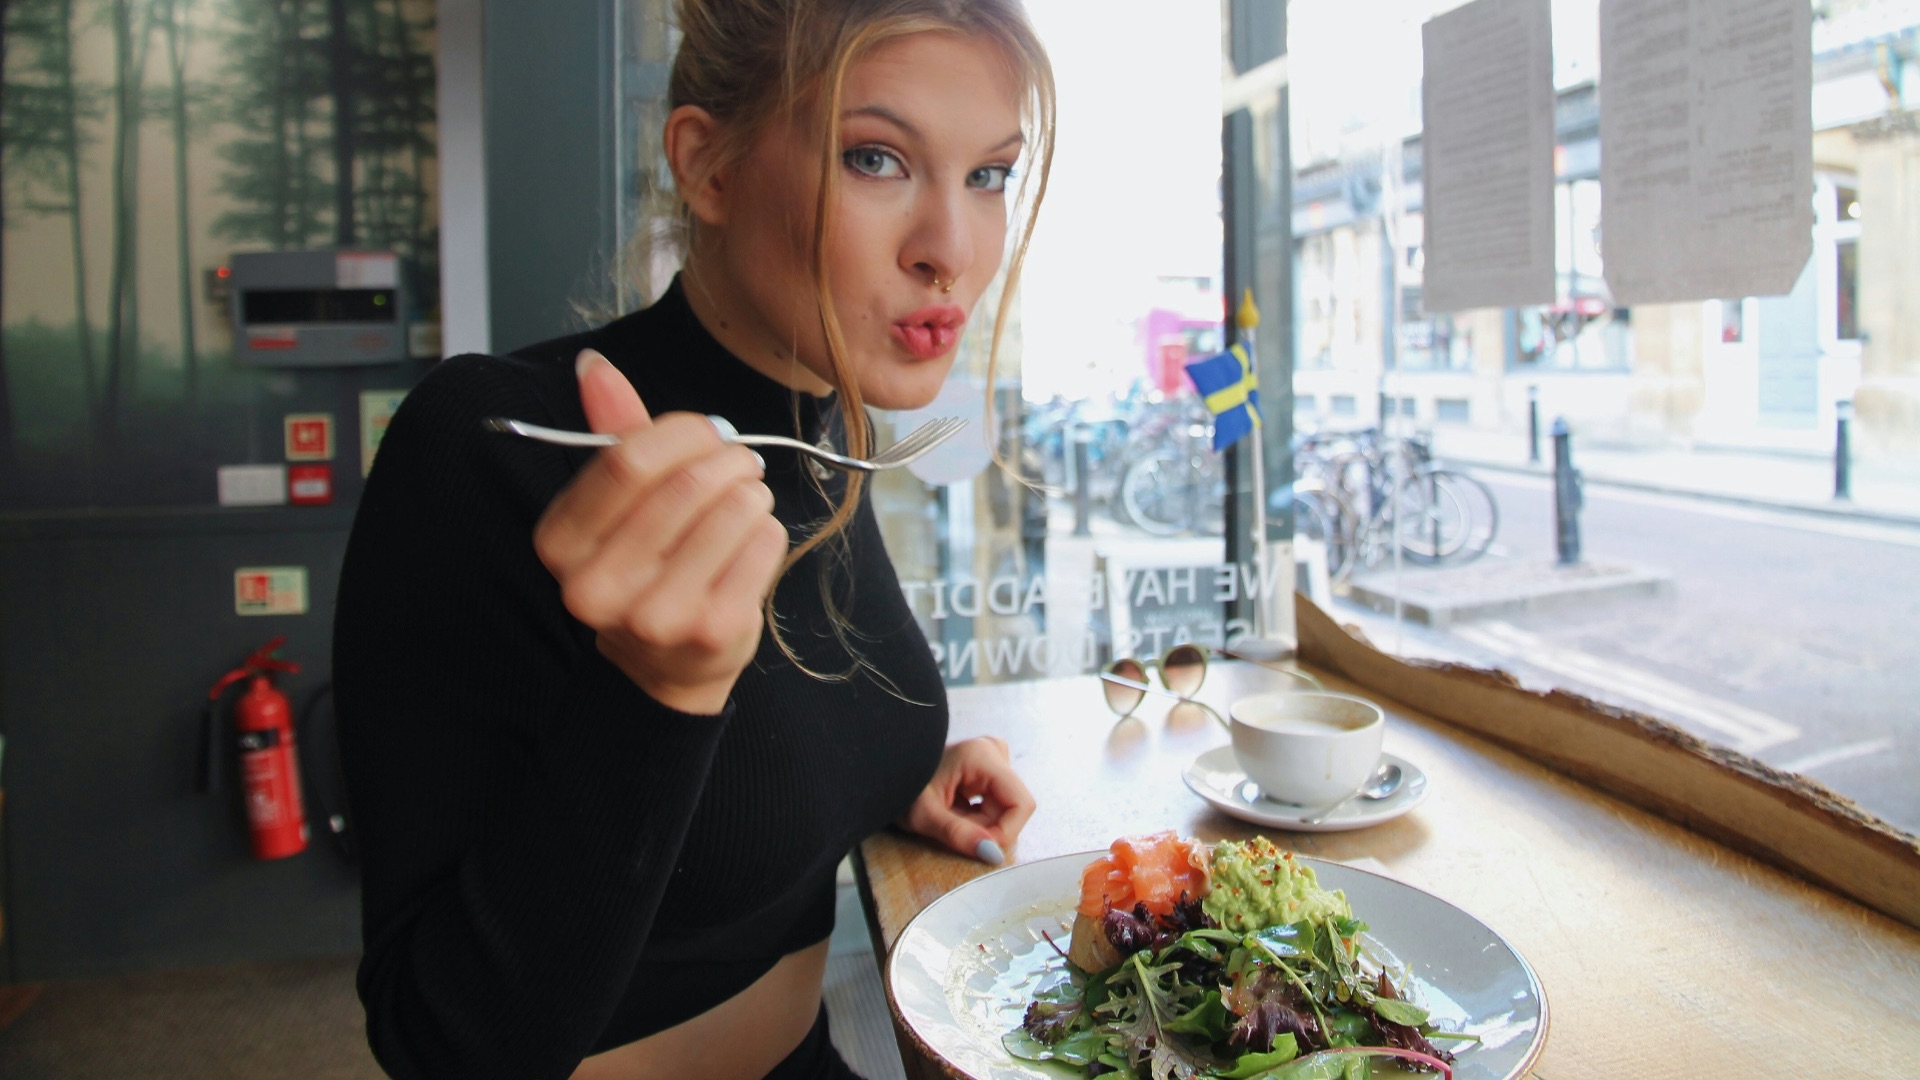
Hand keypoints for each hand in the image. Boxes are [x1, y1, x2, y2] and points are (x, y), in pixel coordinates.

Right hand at [533, 349, 788, 713]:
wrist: (664, 664)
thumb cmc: (643, 566)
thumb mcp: (615, 503)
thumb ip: (611, 432)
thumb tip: (594, 364)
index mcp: (560, 544)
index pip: (627, 461)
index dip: (682, 432)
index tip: (708, 432)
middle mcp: (597, 587)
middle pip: (686, 485)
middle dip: (728, 459)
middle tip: (740, 461)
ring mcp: (656, 615)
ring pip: (733, 510)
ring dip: (751, 493)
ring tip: (744, 501)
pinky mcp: (711, 631)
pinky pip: (763, 544)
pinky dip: (767, 530)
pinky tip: (749, 544)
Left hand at [897, 737, 1035, 864]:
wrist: (885, 770)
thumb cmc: (899, 786)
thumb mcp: (924, 816)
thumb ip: (958, 834)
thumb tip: (993, 854)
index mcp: (983, 756)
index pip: (1021, 804)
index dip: (1006, 832)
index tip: (979, 846)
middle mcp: (993, 752)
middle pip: (1011, 808)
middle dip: (986, 828)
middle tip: (951, 827)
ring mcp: (992, 758)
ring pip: (1004, 808)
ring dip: (980, 824)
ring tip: (949, 817)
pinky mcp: (988, 768)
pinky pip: (996, 803)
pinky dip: (977, 816)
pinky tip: (955, 810)